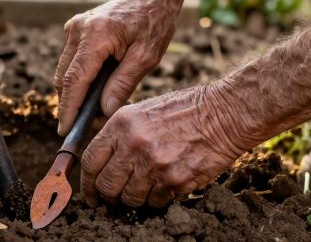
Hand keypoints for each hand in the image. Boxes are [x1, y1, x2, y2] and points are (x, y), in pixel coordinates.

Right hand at [53, 0, 181, 135]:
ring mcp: (74, 27)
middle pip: (64, 76)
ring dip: (72, 93)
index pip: (75, 79)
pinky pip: (70, 61)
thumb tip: (103, 110)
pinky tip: (92, 93)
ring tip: (89, 114)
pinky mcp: (75, 29)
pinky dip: (77, 78)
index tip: (65, 131)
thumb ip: (123, 83)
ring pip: (64, 70)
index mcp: (97, 34)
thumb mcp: (146, 56)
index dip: (69, 108)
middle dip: (69, 105)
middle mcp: (78, 29)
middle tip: (81, 129)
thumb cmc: (154, 21)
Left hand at [80, 85, 243, 207]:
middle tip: (113, 199)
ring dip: (133, 199)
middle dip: (107, 196)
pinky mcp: (175, 180)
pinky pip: (155, 201)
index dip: (86, 182)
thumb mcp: (143, 111)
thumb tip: (102, 162)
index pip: (90, 161)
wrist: (224, 114)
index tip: (90, 192)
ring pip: (130, 198)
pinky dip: (156, 199)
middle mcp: (133, 144)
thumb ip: (120, 135)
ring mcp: (154, 164)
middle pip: (106, 185)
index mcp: (121, 123)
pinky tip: (164, 185)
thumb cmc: (185, 110)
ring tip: (143, 189)